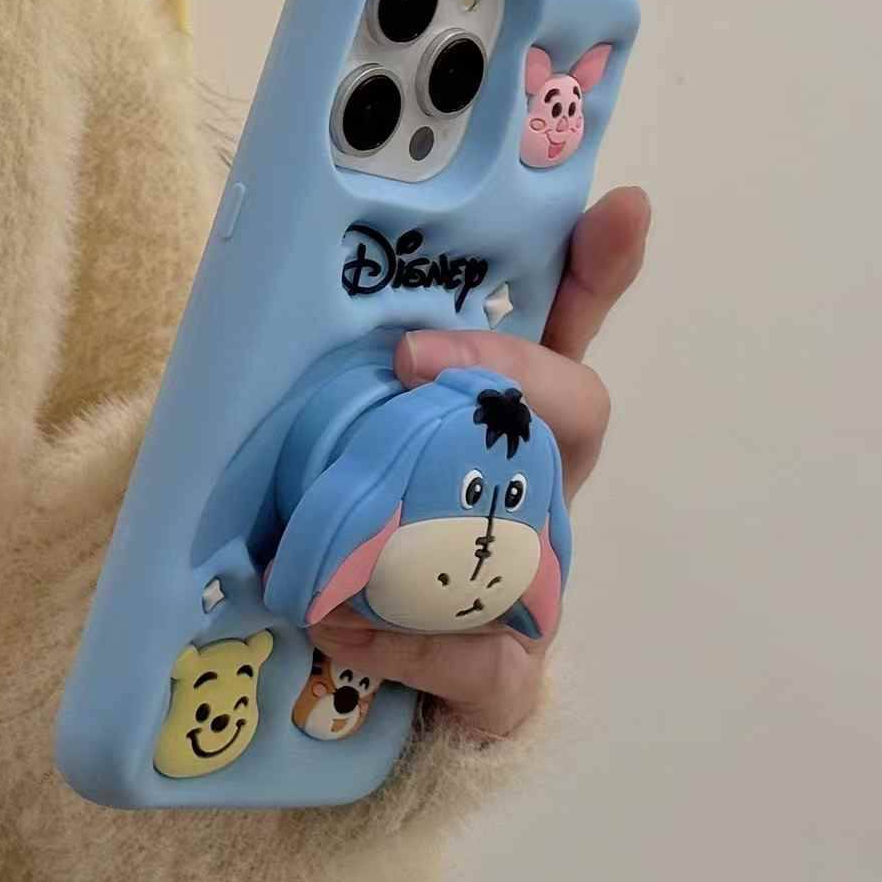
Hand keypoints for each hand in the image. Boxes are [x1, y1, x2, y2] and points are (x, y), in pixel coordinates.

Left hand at [310, 186, 651, 736]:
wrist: (347, 674)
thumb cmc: (341, 539)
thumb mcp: (313, 447)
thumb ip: (303, 400)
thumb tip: (259, 342)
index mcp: (491, 420)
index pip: (560, 331)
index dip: (598, 270)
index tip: (622, 207)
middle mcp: (531, 488)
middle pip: (577, 410)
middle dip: (513, 373)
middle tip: (414, 356)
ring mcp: (532, 580)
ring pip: (547, 533)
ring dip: (453, 514)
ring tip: (347, 517)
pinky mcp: (506, 671)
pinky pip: (481, 659)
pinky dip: (408, 642)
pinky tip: (339, 624)